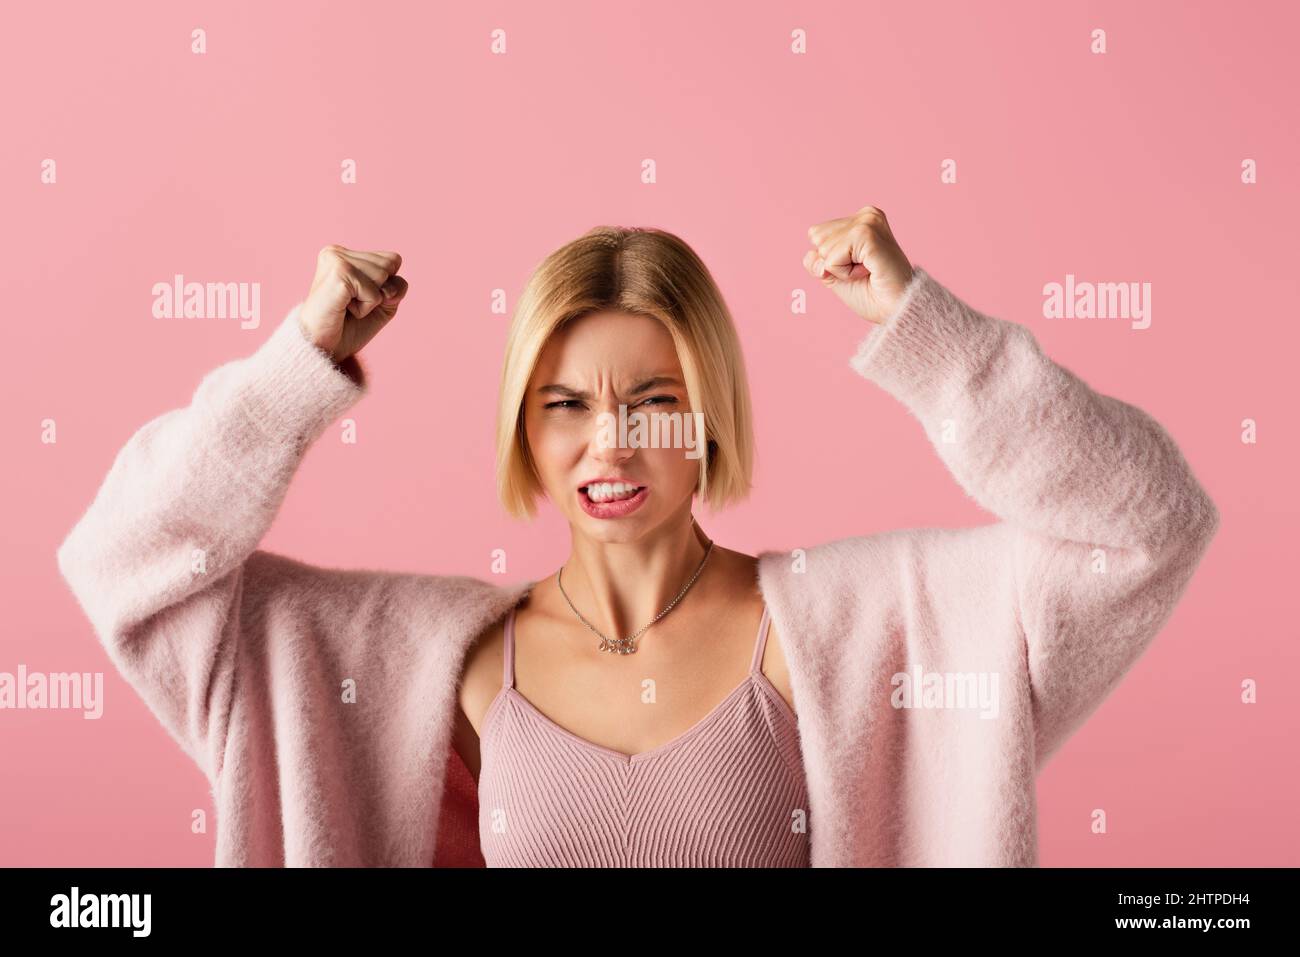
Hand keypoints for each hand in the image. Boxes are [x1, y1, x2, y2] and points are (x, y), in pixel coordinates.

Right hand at [298, 245, 408, 360]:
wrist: (322, 348)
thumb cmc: (348, 327)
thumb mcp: (382, 305)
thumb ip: (396, 288)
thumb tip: (392, 287)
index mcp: (345, 254)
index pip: (393, 259)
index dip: (386, 285)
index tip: (358, 298)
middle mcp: (337, 252)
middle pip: (392, 263)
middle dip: (380, 291)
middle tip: (351, 304)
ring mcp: (336, 260)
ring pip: (384, 275)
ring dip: (371, 300)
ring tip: (346, 306)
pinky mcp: (339, 274)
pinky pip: (375, 293)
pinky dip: (365, 309)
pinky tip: (343, 309)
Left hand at [803, 206, 913, 324]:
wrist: (897, 311)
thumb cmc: (872, 295)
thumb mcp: (835, 276)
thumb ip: (816, 262)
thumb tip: (812, 255)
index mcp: (861, 219)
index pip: (816, 234)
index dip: (829, 260)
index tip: (858, 268)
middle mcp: (866, 215)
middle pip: (817, 238)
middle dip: (834, 263)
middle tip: (864, 272)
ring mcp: (868, 223)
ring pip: (824, 249)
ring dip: (841, 270)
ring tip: (868, 272)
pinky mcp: (868, 235)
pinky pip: (832, 258)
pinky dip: (844, 273)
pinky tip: (869, 272)